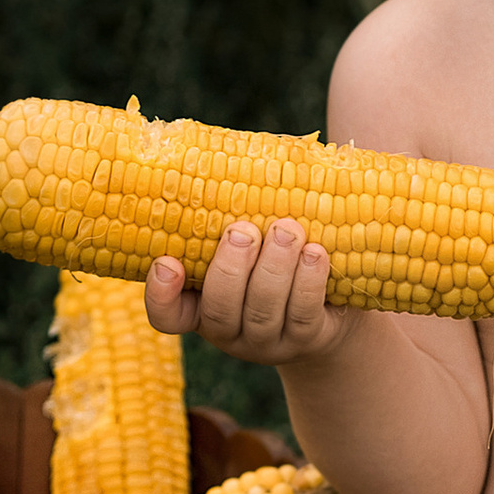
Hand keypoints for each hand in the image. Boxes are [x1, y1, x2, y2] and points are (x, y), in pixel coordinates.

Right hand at [144, 219, 351, 364]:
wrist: (331, 297)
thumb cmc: (273, 252)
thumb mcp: (247, 238)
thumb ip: (228, 213)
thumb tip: (219, 151)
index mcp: (200, 305)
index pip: (167, 316)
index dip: (161, 295)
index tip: (167, 261)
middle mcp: (229, 331)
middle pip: (219, 312)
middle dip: (230, 269)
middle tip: (243, 230)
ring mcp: (268, 342)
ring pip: (263, 313)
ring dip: (274, 269)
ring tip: (287, 229)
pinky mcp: (308, 340)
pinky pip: (303, 315)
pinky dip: (308, 281)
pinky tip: (315, 252)